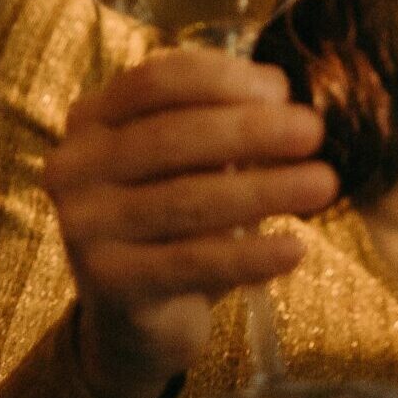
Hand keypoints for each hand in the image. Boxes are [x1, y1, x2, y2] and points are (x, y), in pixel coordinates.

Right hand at [43, 49, 338, 397]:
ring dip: (265, 189)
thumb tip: (282, 95)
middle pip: (172, 137)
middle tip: (314, 132)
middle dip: (251, 130)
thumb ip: (224, 124)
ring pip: (187, 200)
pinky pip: (192, 263)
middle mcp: (72, 167)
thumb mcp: (191, 162)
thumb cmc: (175, 220)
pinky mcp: (108, 283)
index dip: (222, 78)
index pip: (156, 81)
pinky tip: (296, 248)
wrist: (136, 318)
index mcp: (91, 120)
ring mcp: (84, 227)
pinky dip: (250, 255)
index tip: (281, 88)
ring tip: (324, 184)